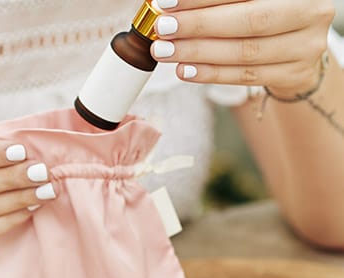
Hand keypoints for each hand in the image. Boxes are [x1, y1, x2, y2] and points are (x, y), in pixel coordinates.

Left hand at [152, 0, 334, 97]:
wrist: (300, 44)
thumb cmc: (268, 11)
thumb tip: (176, 4)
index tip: (167, 3)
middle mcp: (309, 12)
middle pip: (248, 21)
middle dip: (199, 26)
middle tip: (163, 29)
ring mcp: (305, 47)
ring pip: (245, 53)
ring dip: (199, 54)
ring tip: (167, 51)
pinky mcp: (295, 75)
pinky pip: (246, 76)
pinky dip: (212, 74)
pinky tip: (186, 70)